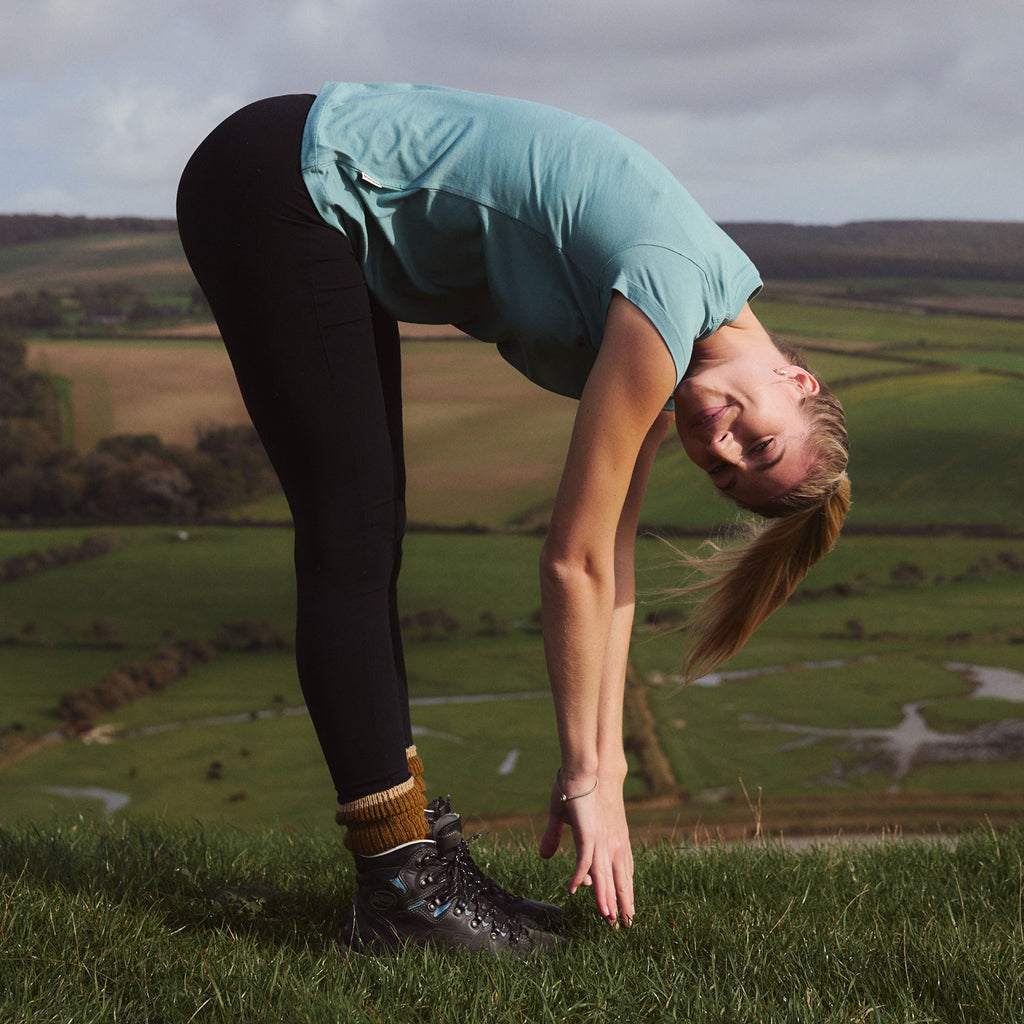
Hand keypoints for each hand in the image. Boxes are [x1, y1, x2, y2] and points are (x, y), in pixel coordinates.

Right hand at [539, 771, 634, 925]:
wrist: (580, 769)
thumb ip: (554, 836)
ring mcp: (598, 839)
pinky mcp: (588, 834)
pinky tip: (575, 889)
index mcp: (603, 839)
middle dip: (618, 902)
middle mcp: (604, 843)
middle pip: (613, 878)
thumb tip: (546, 856)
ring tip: (608, 918)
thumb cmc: (570, 788)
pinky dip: (580, 875)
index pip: (610, 871)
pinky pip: (584, 860)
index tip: (611, 910)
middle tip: (620, 925)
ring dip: (605, 897)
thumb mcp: (560, 816)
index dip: (612, 891)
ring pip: (603, 875)